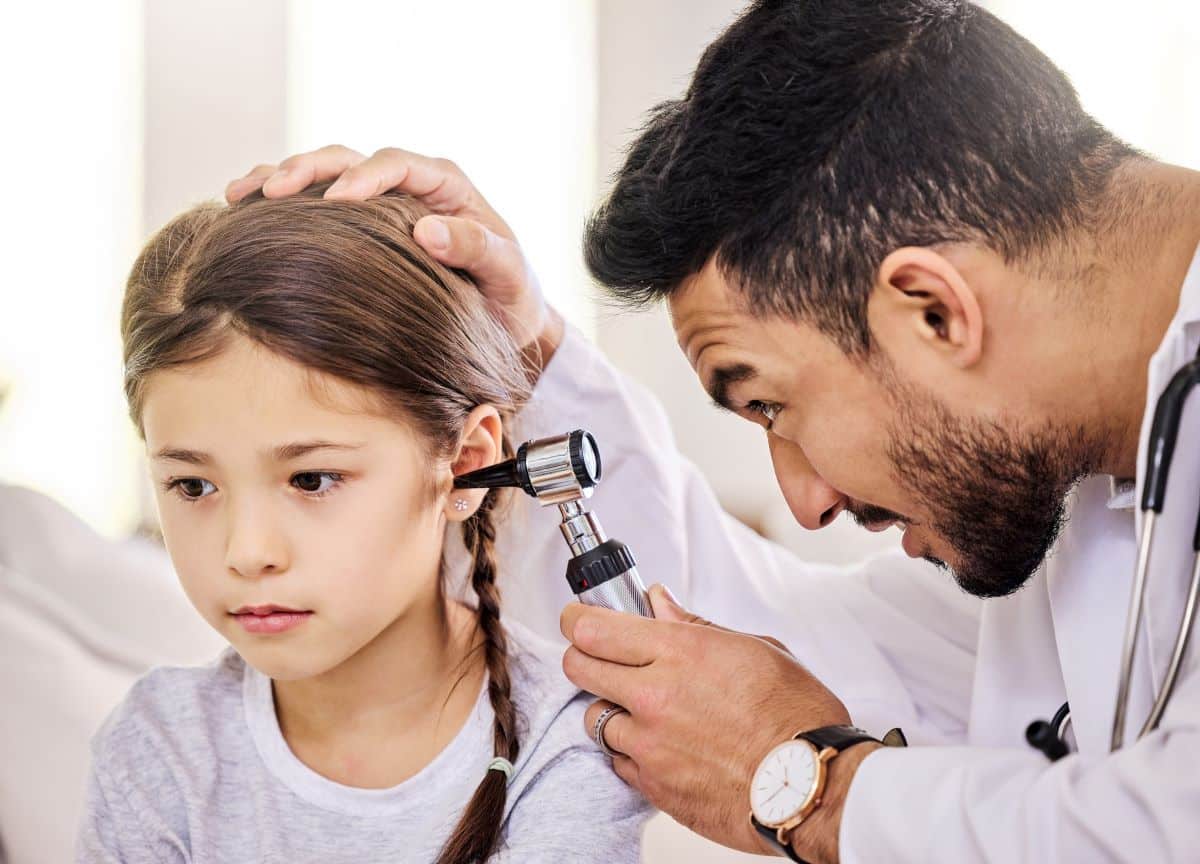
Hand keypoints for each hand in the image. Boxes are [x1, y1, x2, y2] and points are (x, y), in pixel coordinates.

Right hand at [224, 145, 563, 361]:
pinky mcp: (358, 226)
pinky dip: (278, 204)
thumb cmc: (511, 297)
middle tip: (270, 191)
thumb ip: (478, 249)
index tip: (335, 200)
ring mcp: (379, 204)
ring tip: (239, 194)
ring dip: (279, 178)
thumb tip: (428, 230)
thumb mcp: (508, 275)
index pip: (397, 165)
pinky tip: (243, 211)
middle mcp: (408, 185)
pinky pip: (313, 205)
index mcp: (445, 185)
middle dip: (307, 169)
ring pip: (322, 174)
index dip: (363, 177)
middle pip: (348, 158)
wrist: (504, 320)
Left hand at [561, 585, 871, 863]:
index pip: (593, 627)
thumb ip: (695, 625)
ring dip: (609, 708)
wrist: (813, 787)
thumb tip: (658, 602)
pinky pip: (617, 760)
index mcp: (680, 652)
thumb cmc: (797, 717)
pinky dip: (629, 750)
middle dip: (583, 656)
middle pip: (578, 666)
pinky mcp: (653, 786)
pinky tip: (660, 744)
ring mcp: (649, 744)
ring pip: (593, 716)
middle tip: (598, 656)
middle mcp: (655, 696)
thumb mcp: (755, 649)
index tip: (577, 618)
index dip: (577, 619)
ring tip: (643, 708)